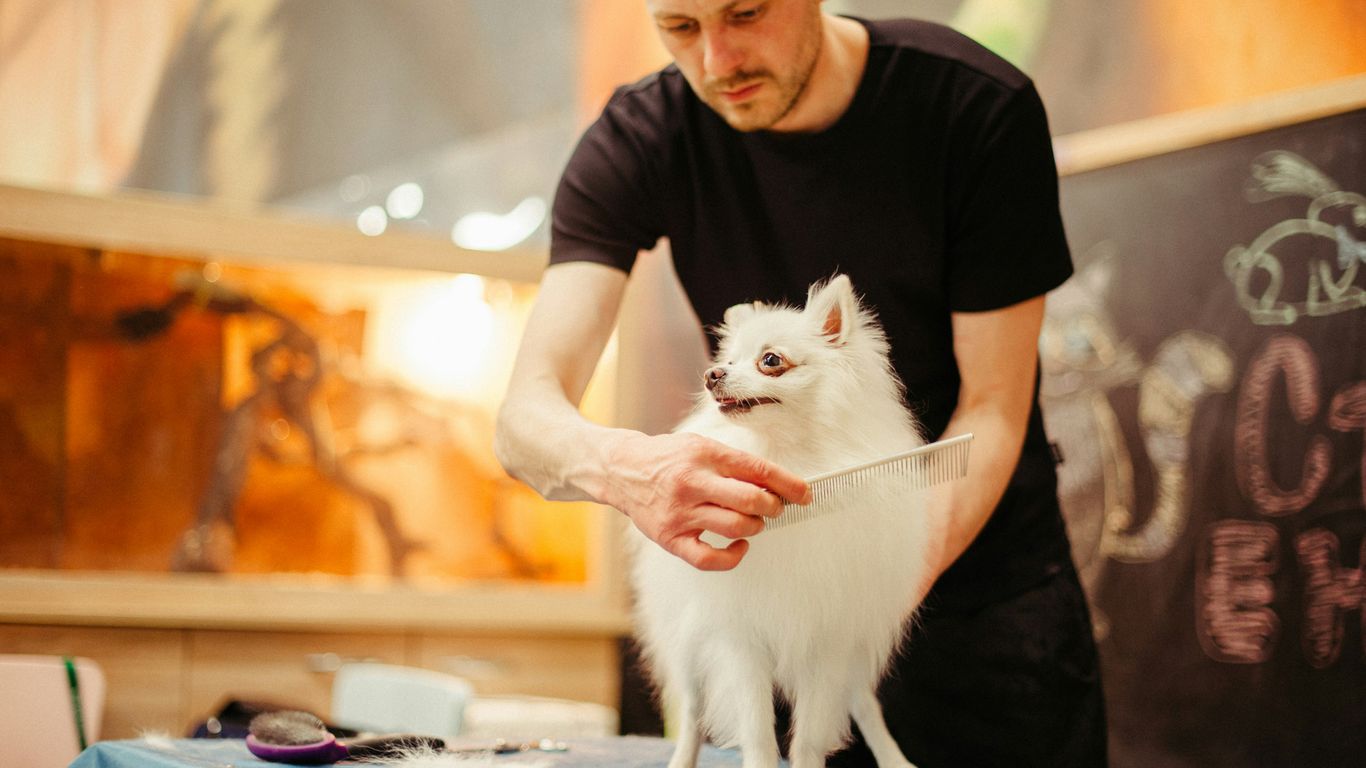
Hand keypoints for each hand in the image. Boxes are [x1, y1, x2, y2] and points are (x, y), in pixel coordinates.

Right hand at [601, 431, 809, 570]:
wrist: (622, 470)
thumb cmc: (668, 459)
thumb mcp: (701, 446)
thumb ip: (734, 463)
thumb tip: (776, 483)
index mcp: (703, 454)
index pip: (757, 469)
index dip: (788, 483)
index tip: (805, 493)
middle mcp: (691, 482)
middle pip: (750, 500)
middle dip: (773, 506)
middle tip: (774, 507)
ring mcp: (680, 513)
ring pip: (735, 527)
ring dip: (756, 526)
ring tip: (753, 521)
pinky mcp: (670, 538)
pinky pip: (709, 559)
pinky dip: (732, 557)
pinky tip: (739, 547)